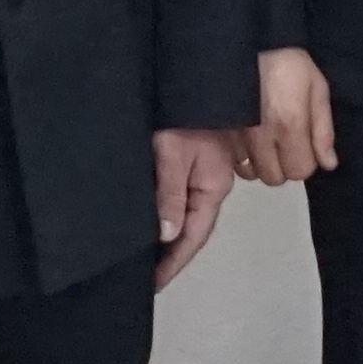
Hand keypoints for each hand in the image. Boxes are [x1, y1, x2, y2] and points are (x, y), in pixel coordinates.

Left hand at [152, 129, 237, 286]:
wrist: (195, 80)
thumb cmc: (183, 116)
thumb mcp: (171, 155)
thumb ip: (170, 195)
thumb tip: (167, 235)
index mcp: (213, 187)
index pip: (194, 236)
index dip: (175, 262)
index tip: (155, 283)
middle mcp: (213, 186)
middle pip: (194, 230)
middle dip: (173, 256)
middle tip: (148, 279)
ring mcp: (206, 175)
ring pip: (189, 216)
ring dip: (172, 239)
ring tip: (150, 261)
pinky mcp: (195, 164)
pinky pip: (183, 200)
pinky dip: (171, 218)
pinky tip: (157, 227)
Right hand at [236, 47, 337, 187]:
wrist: (248, 41)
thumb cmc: (289, 63)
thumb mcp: (317, 89)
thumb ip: (323, 131)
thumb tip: (328, 164)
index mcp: (289, 126)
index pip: (300, 171)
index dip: (306, 161)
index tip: (303, 144)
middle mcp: (262, 137)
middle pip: (275, 178)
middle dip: (283, 165)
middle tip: (285, 143)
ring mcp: (237, 136)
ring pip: (252, 173)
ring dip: (262, 163)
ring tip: (266, 141)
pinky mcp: (221, 132)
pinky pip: (234, 161)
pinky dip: (244, 156)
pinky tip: (250, 138)